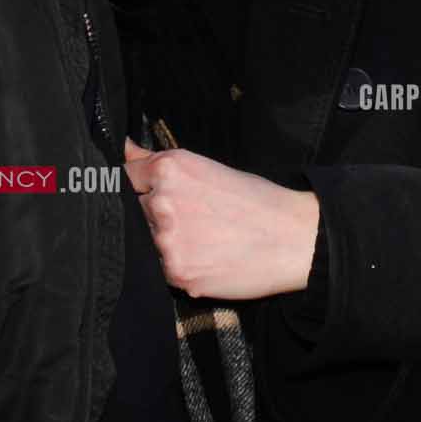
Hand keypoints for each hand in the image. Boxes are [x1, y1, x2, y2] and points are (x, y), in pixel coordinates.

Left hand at [123, 139, 320, 300]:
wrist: (295, 238)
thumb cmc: (259, 201)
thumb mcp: (210, 168)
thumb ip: (160, 163)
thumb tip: (125, 149)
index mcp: (171, 169)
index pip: (128, 177)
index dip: (143, 185)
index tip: (155, 193)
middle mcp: (163, 202)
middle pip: (138, 211)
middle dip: (158, 215)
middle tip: (198, 219)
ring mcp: (167, 240)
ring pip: (150, 243)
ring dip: (171, 242)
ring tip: (208, 240)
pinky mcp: (177, 272)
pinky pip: (166, 269)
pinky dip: (183, 266)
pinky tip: (210, 258)